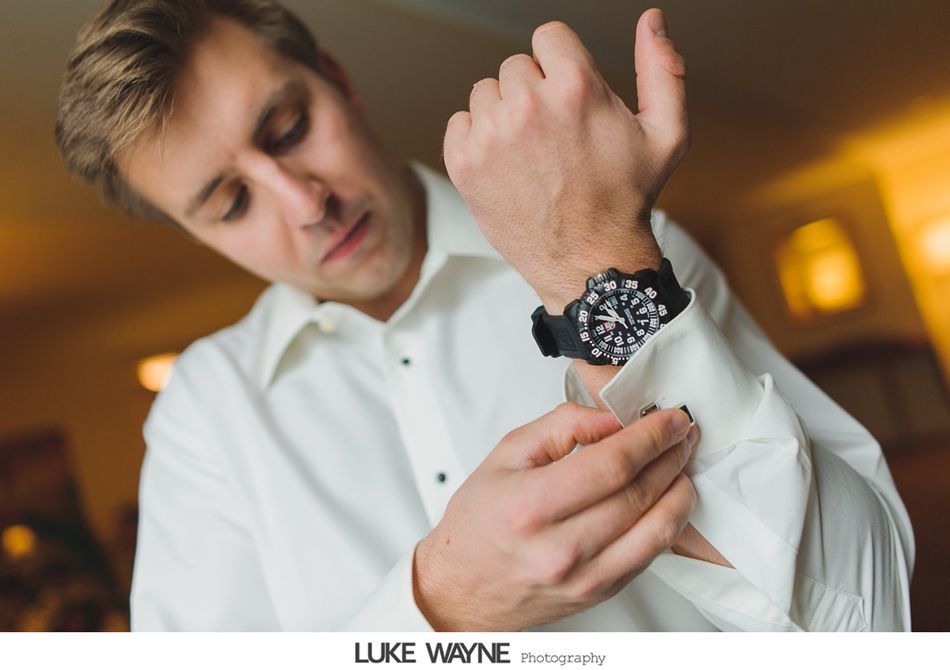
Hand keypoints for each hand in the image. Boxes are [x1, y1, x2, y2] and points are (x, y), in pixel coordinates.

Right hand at [413, 403, 697, 630]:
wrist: (464, 587)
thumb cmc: (480, 522)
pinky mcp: (599, 593)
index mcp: (532, 506)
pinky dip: (669, 522)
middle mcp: (559, 549)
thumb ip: (561, 426)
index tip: (670, 418)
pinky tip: (669, 497)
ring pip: (656, 529)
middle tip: (682, 432)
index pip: (611, 465)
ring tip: (682, 462)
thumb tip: (612, 418)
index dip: (650, 437)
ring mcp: (583, 577)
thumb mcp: (507, 454)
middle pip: (639, 494)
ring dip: (680, 489)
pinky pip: (650, 555)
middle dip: (670, 456)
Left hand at [443, 10, 688, 311]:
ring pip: (486, 92)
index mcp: (575, 86)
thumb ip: (662, 69)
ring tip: (531, 153)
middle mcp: (527, 105)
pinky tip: (506, 165)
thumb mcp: (667, 134)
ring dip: (504, 115)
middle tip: (554, 136)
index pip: (548, 37)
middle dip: (535, 92)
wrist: (586, 261)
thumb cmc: (625, 200)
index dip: (561, 66)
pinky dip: (477, 140)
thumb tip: (651, 21)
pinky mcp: (463, 162)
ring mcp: (490, 135)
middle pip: (516, 65)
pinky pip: (459, 123)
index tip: (568, 98)